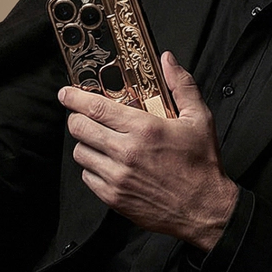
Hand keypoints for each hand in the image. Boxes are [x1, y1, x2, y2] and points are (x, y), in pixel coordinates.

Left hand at [59, 51, 238, 250]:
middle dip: (76, 118)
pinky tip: (107, 162)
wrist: (205, 209)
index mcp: (144, 129)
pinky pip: (87, 176)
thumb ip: (182, 86)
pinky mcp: (114, 197)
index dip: (74, 97)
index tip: (67, 93)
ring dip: (85, 143)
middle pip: (79, 128)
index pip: (95, 108)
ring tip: (99, 140)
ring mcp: (117, 176)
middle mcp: (126, 152)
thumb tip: (168, 62)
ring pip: (80, 152)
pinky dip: (92, 167)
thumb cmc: (202, 166)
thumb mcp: (199, 119)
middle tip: (83, 116)